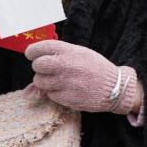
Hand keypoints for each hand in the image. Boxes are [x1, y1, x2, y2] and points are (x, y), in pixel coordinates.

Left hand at [25, 40, 141, 113]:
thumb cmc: (95, 68)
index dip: (32, 51)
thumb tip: (40, 55)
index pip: (41, 48)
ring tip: (57, 80)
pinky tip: (65, 89)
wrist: (114, 87)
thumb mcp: (80, 54)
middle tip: (46, 69)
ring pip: (40, 82)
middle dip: (38, 67)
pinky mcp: (67, 98)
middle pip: (37, 65)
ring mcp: (66, 83)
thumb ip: (60, 55)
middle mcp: (66, 65)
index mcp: (70, 51)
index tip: (31, 54)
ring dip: (44, 81)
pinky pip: (50, 94)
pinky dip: (54, 92)